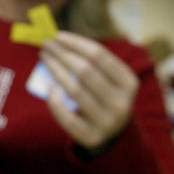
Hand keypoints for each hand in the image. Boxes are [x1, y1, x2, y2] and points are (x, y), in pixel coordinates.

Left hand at [40, 31, 139, 150]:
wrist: (113, 134)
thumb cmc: (104, 96)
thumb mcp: (109, 79)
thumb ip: (91, 62)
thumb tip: (59, 41)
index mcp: (129, 82)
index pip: (99, 55)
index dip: (76, 43)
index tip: (57, 35)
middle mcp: (122, 102)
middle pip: (85, 71)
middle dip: (62, 54)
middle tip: (46, 45)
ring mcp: (108, 122)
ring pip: (75, 91)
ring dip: (55, 71)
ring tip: (44, 59)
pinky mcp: (92, 137)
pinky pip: (68, 118)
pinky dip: (55, 102)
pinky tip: (49, 87)